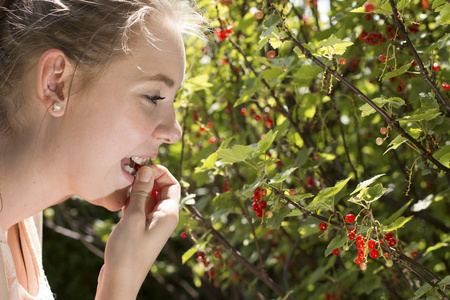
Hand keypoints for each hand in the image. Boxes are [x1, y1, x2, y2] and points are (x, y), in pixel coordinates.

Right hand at [96, 165, 179, 299]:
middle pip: (161, 189)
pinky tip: (120, 199)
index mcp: (169, 214)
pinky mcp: (140, 229)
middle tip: (130, 173)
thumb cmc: (127, 252)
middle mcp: (164, 218)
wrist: (119, 280)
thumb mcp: (133, 218)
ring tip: (123, 185)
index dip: (160, 172)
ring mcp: (152, 224)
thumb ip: (141, 193)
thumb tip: (147, 169)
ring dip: (138, 189)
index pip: (173, 184)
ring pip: (149, 198)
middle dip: (148, 178)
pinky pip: (140, 207)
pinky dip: (132, 200)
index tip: (142, 167)